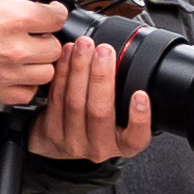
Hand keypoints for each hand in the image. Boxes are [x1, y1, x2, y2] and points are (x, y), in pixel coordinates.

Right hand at [0, 0, 68, 105]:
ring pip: (46, 73)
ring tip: (26, 53)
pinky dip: (25, 84)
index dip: (55, 11)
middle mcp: (16, 48)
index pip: (58, 18)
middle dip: (47, 37)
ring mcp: (7, 73)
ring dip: (40, 62)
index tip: (50, 11)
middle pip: (54, 47)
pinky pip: (27, 93)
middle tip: (34, 32)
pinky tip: (14, 71)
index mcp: (15, 17)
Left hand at [27, 36, 154, 162]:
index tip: (141, 94)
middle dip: (101, 76)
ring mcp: (73, 141)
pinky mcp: (53, 130)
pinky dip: (63, 71)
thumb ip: (126, 99)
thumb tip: (128, 60)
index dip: (140, 118)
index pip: (136, 138)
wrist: (62, 143)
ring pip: (74, 102)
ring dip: (79, 68)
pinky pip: (57, 97)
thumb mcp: (121, 121)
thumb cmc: (98, 126)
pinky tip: (68, 54)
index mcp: (123, 145)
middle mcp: (99, 147)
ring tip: (84, 45)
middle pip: (99, 111)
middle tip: (104, 51)